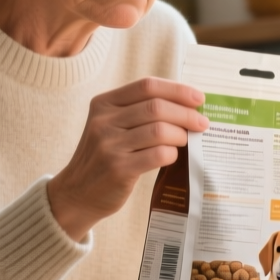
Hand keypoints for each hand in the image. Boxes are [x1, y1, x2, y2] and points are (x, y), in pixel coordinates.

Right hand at [48, 77, 208, 241]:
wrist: (77, 193)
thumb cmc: (103, 157)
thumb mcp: (110, 126)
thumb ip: (138, 112)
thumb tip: (186, 105)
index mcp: (103, 103)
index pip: (147, 86)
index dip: (177, 90)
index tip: (198, 98)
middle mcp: (103, 121)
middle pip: (156, 107)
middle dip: (186, 114)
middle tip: (202, 123)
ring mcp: (109, 145)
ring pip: (159, 130)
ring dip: (181, 135)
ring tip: (187, 140)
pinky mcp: (118, 169)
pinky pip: (157, 155)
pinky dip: (171, 154)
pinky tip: (172, 156)